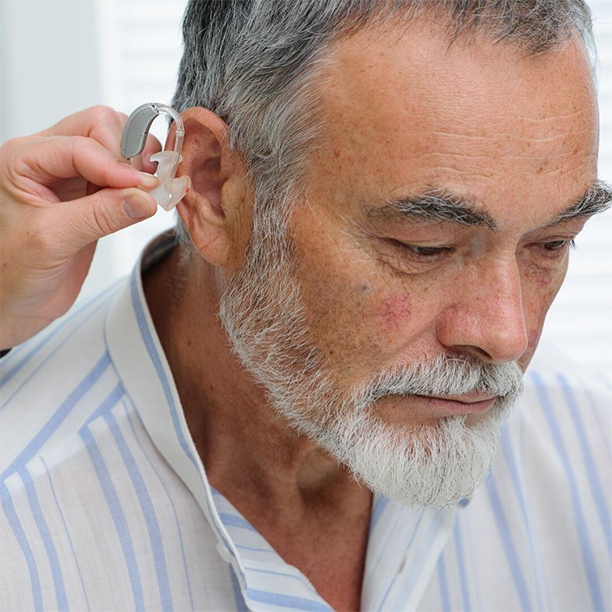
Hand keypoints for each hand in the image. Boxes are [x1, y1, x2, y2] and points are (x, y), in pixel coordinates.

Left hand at [0, 105, 162, 349]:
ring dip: (139, 163)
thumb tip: (145, 197)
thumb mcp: (53, 241)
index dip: (116, 163)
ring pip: (116, 144)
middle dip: (129, 152)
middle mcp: (48, 159)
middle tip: (148, 185)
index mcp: (23, 160)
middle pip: (100, 126)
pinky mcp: (92, 195)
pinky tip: (148, 199)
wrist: (16, 302)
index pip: (81, 143)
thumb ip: (100, 215)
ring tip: (151, 191)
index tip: (144, 187)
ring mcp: (72, 176)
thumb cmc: (13, 272)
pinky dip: (142, 181)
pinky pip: (123, 174)